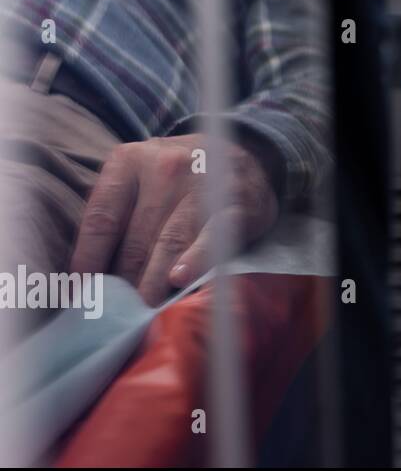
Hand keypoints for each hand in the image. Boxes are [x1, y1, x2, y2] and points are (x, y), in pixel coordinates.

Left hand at [70, 134, 279, 305]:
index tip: (81, 294)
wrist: (249, 156)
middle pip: (135, 240)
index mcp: (130, 161)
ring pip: (168, 244)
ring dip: (152, 283)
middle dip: (124, 283)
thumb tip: (88, 274)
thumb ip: (117, 212)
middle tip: (115, 314)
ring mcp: (202, 185)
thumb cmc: (181, 177)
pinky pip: (210, 236)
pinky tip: (179, 279)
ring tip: (141, 312)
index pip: (101, 220)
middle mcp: (164, 168)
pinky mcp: (234, 205)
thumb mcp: (141, 176)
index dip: (88, 262)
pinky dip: (194, 260)